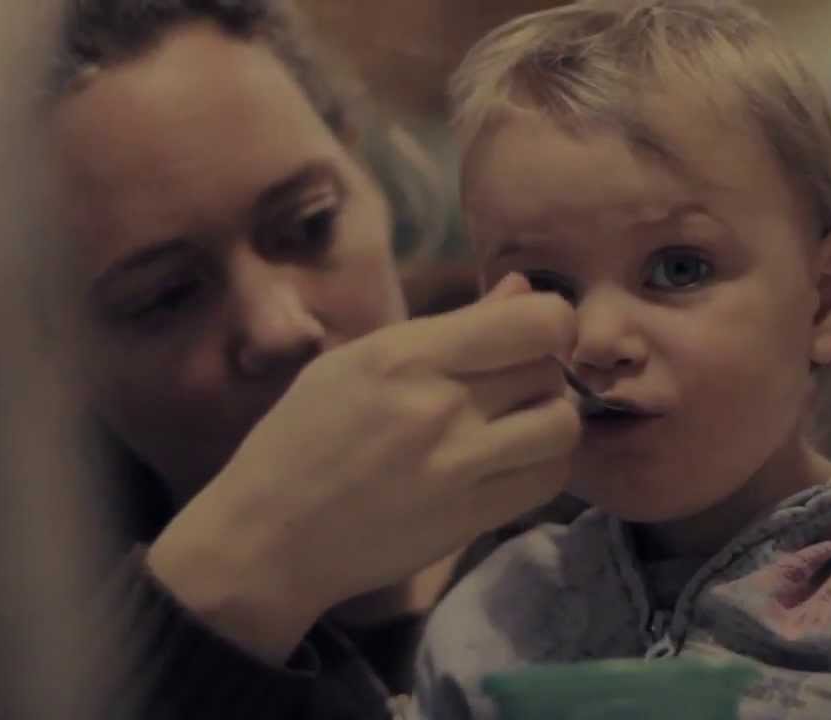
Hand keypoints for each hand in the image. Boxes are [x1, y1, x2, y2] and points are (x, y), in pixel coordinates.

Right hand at [147, 274, 580, 662]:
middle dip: (541, 371)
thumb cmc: (302, 437)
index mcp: (406, 355)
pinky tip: (512, 464)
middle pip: (549, 370)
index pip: (533, 323)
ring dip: (549, 421)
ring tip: (517, 427)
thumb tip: (522, 290)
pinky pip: (548, 480)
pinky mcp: (470, 518)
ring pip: (561, 426)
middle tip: (512, 387)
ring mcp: (458, 466)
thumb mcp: (357, 362)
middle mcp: (440, 405)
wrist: (269, 536)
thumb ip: (449, 327)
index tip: (533, 337)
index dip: (551, 324)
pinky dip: (542, 466)